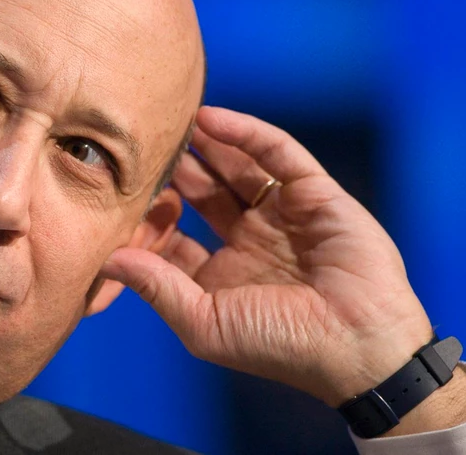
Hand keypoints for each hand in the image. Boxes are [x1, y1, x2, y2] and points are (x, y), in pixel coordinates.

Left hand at [102, 106, 434, 407]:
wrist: (359, 347)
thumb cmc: (279, 346)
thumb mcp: (204, 322)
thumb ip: (155, 287)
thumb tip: (106, 257)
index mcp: (220, 273)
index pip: (174, 234)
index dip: (147, 215)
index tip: (117, 195)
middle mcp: (248, 239)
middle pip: (201, 193)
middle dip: (173, 171)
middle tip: (140, 146)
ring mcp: (281, 214)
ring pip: (235, 167)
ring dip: (204, 145)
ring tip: (170, 121)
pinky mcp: (313, 192)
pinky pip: (274, 152)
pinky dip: (243, 133)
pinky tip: (210, 119)